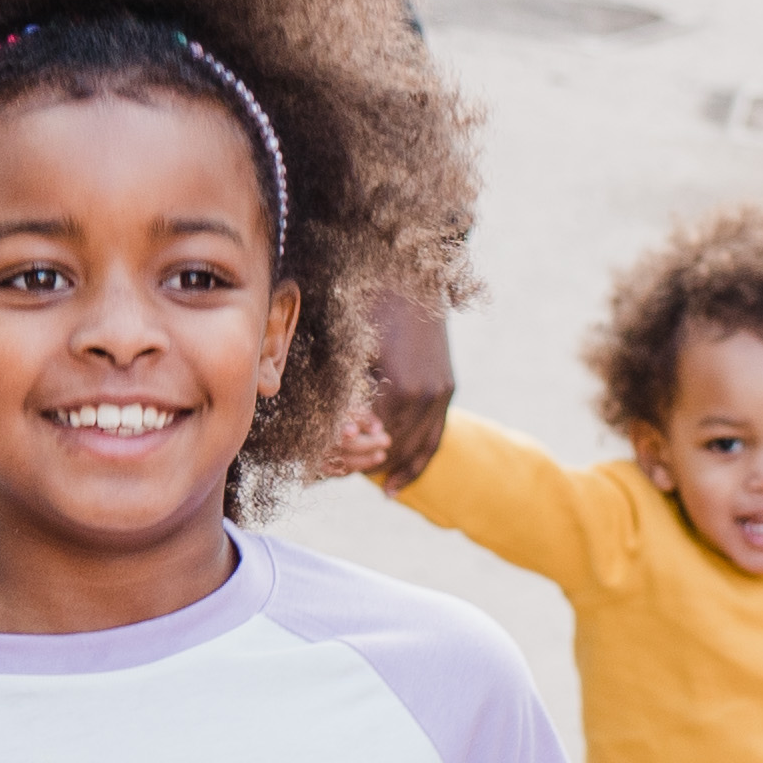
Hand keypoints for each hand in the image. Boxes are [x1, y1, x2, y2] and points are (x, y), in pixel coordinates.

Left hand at [337, 285, 459, 480]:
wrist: (415, 275)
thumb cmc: (371, 303)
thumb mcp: (350, 345)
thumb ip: (342, 390)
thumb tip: (327, 428)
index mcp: (396, 388)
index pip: (365, 440)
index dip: (340, 456)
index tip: (315, 470)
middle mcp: (423, 397)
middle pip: (388, 450)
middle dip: (358, 465)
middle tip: (328, 478)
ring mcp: (439, 394)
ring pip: (412, 449)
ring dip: (386, 469)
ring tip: (360, 487)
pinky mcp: (447, 389)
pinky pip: (434, 438)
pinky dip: (415, 463)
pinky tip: (392, 486)